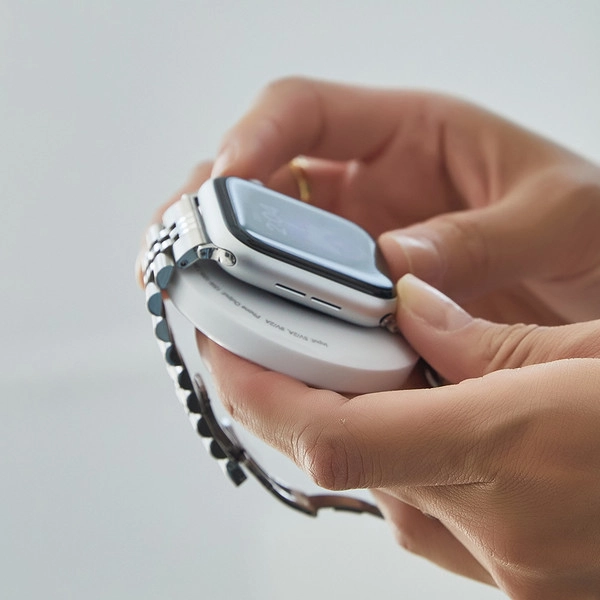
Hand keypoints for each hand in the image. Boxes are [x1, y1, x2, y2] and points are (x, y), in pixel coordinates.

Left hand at [198, 275, 599, 597]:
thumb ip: (491, 342)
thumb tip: (409, 311)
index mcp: (512, 451)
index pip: (330, 436)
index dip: (258, 394)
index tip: (221, 350)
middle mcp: (492, 525)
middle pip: (339, 460)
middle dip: (292, 401)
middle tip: (272, 341)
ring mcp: (502, 567)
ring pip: (379, 488)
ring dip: (351, 428)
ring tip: (348, 368)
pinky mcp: (516, 579)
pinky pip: (425, 511)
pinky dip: (403, 461)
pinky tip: (423, 418)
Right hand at [210, 77, 599, 324]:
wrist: (597, 282)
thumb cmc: (588, 228)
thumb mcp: (557, 216)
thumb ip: (480, 237)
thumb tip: (392, 265)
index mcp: (408, 134)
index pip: (303, 110)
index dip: (253, 137)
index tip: (223, 182)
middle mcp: (368, 182)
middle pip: (261, 176)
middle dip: (210, 206)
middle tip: (178, 248)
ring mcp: (354, 238)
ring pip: (264, 237)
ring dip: (221, 261)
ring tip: (188, 293)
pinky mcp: (355, 291)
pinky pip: (293, 291)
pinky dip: (261, 306)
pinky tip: (239, 329)